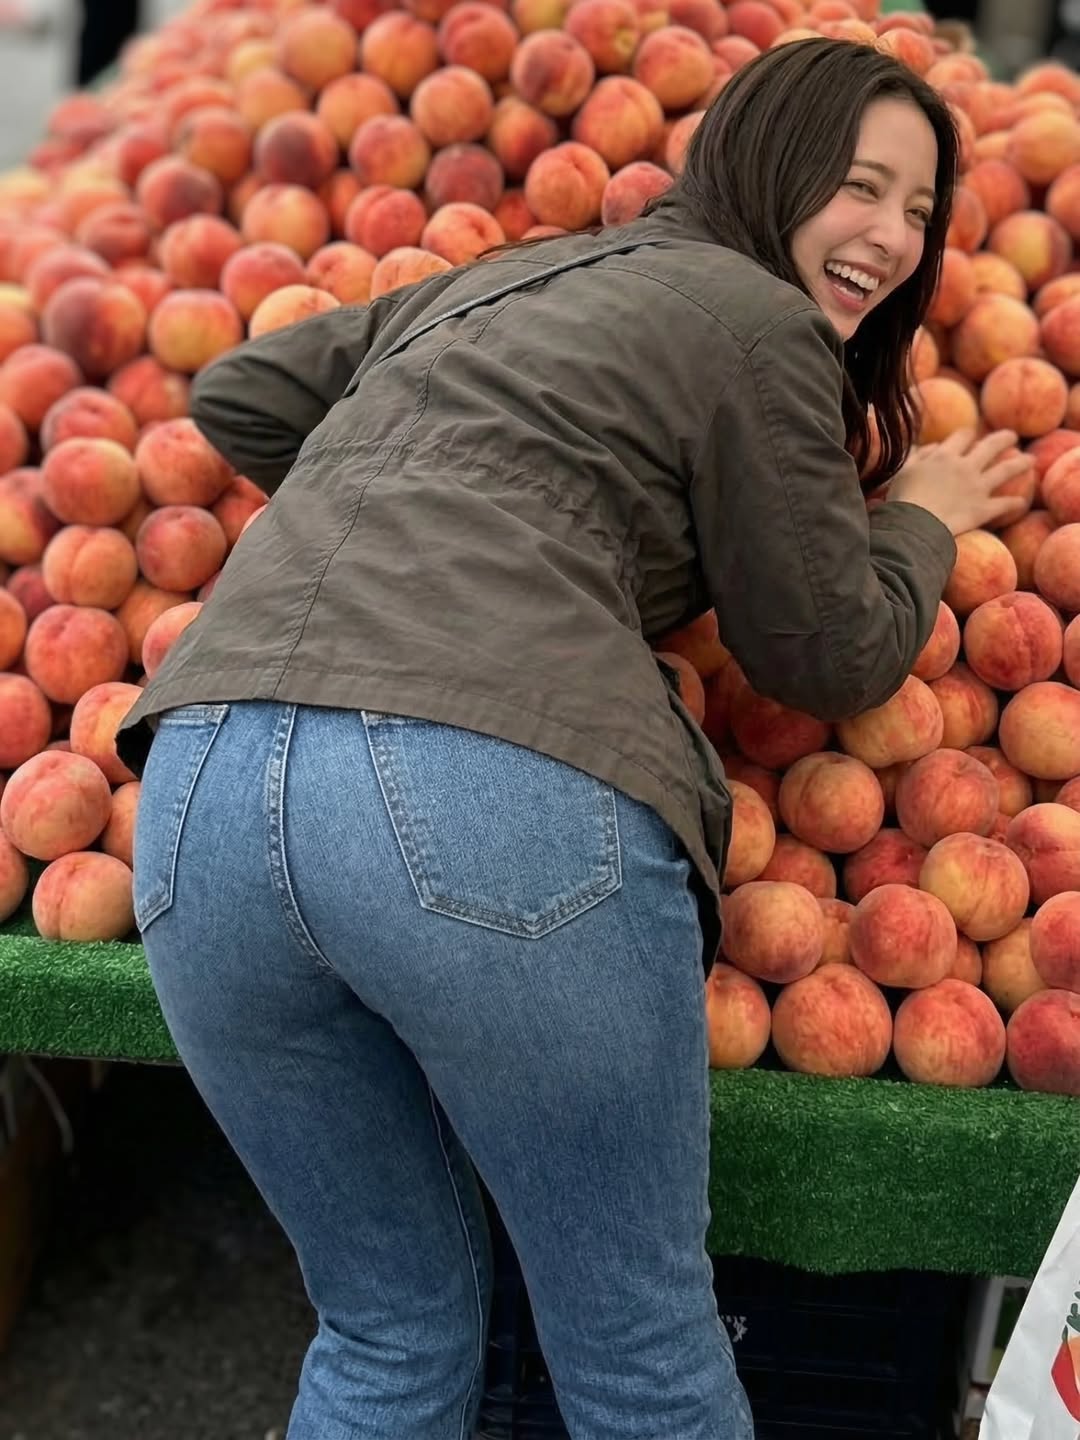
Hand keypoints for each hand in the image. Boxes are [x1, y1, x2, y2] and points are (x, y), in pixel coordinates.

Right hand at [887, 428, 1032, 535]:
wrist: (912, 526)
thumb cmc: (902, 499)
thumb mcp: (903, 471)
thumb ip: (918, 456)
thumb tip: (930, 446)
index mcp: (944, 455)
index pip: (963, 436)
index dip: (968, 435)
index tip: (971, 437)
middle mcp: (965, 467)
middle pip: (991, 445)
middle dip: (1003, 438)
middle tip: (1012, 436)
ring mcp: (977, 487)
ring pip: (1006, 469)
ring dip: (1020, 463)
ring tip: (1030, 460)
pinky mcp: (982, 509)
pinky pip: (1004, 505)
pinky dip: (1014, 504)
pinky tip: (1021, 503)